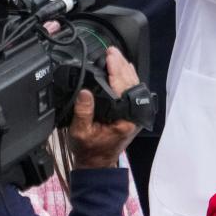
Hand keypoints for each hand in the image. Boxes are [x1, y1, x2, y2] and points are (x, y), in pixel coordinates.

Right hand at [69, 47, 140, 169]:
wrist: (97, 164)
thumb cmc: (89, 150)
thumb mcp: (81, 132)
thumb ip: (84, 111)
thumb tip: (85, 91)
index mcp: (125, 118)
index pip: (122, 87)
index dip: (115, 69)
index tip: (110, 56)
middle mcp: (134, 113)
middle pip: (131, 82)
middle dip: (121, 64)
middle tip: (111, 51)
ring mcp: (134, 112)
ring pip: (133, 84)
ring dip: (124, 69)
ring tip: (115, 56)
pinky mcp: (131, 111)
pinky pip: (131, 90)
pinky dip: (126, 77)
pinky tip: (121, 69)